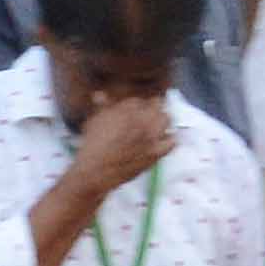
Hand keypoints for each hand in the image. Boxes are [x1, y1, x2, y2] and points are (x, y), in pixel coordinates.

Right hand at [52, 83, 176, 208]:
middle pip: (157, 104)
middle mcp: (143, 119)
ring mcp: (152, 135)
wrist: (96, 170)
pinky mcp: (156, 152)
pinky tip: (165, 139)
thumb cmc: (92, 145)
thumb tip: (99, 95)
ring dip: (163, 119)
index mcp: (128, 108)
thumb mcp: (94, 120)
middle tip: (149, 113)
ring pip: (166, 119)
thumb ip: (101, 106)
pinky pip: (172, 142)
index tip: (134, 110)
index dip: (137, 105)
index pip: (139, 100)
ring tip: (158, 123)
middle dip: (153, 107)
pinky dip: (170, 139)